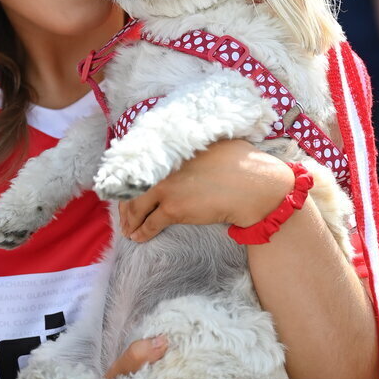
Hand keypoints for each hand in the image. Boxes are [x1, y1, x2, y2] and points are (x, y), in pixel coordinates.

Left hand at [118, 139, 293, 242]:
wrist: (254, 187)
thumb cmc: (245, 163)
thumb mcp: (218, 141)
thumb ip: (198, 144)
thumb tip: (192, 147)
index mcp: (173, 147)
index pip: (141, 162)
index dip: (131, 178)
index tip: (127, 187)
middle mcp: (164, 165)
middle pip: (133, 186)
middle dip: (125, 202)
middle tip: (123, 214)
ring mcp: (167, 187)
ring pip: (136, 205)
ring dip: (130, 219)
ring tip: (128, 229)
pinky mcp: (173, 209)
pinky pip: (150, 223)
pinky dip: (141, 232)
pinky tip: (137, 237)